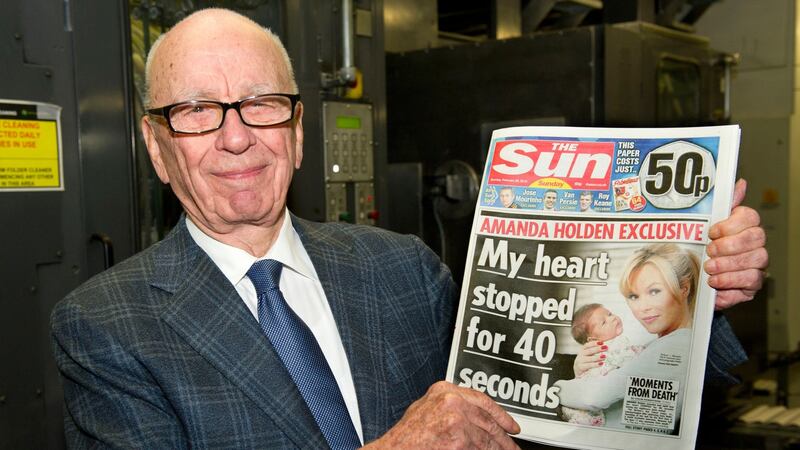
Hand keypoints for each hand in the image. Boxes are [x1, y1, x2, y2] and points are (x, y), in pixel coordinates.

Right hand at [364, 381, 519, 449]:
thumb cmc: (406, 436)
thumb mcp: (426, 409)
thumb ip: (449, 406)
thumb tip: (473, 415)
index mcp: (444, 390)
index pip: (482, 399)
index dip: (500, 414)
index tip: (510, 424)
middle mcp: (452, 401)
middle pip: (488, 419)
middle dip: (502, 436)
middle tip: (511, 445)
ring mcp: (457, 420)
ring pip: (486, 437)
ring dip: (498, 448)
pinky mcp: (459, 439)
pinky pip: (479, 449)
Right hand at [572, 341, 606, 377]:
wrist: (578, 371)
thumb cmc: (586, 362)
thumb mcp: (588, 355)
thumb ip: (595, 351)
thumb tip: (606, 347)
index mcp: (583, 350)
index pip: (587, 345)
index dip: (594, 343)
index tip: (602, 342)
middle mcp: (581, 354)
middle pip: (589, 351)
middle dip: (598, 349)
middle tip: (606, 347)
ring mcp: (580, 361)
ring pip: (589, 358)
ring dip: (597, 357)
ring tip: (604, 356)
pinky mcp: (581, 367)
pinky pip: (589, 365)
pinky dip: (595, 364)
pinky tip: (601, 364)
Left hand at [705, 179, 768, 309]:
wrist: (694, 280)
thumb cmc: (702, 249)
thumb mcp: (705, 225)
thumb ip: (722, 204)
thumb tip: (740, 183)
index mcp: (744, 226)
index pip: (750, 217)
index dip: (731, 224)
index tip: (712, 232)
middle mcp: (755, 244)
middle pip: (756, 238)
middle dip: (730, 246)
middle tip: (710, 251)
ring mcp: (756, 265)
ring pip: (755, 260)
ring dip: (729, 265)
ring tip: (709, 269)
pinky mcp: (752, 285)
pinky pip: (750, 282)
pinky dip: (731, 282)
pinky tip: (716, 283)